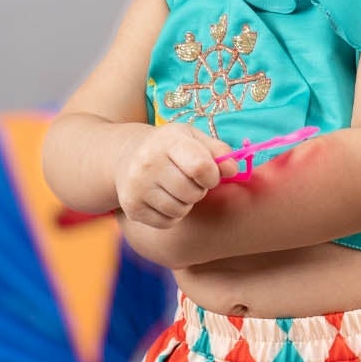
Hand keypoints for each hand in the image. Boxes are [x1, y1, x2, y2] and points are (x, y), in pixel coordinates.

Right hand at [113, 123, 238, 227]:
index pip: (200, 167)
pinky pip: (167, 222)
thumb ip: (218, 151)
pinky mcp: (132, 207)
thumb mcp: (193, 139)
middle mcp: (147, 164)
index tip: (209, 174)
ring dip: (185, 203)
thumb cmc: (169, 148)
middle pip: (192, 192)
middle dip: (199, 190)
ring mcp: (136, 187)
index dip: (212, 175)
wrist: (126, 157)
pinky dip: (171, 215)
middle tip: (190, 181)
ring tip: (176, 189)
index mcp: (167, 141)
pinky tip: (163, 198)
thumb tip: (233, 169)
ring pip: (180, 210)